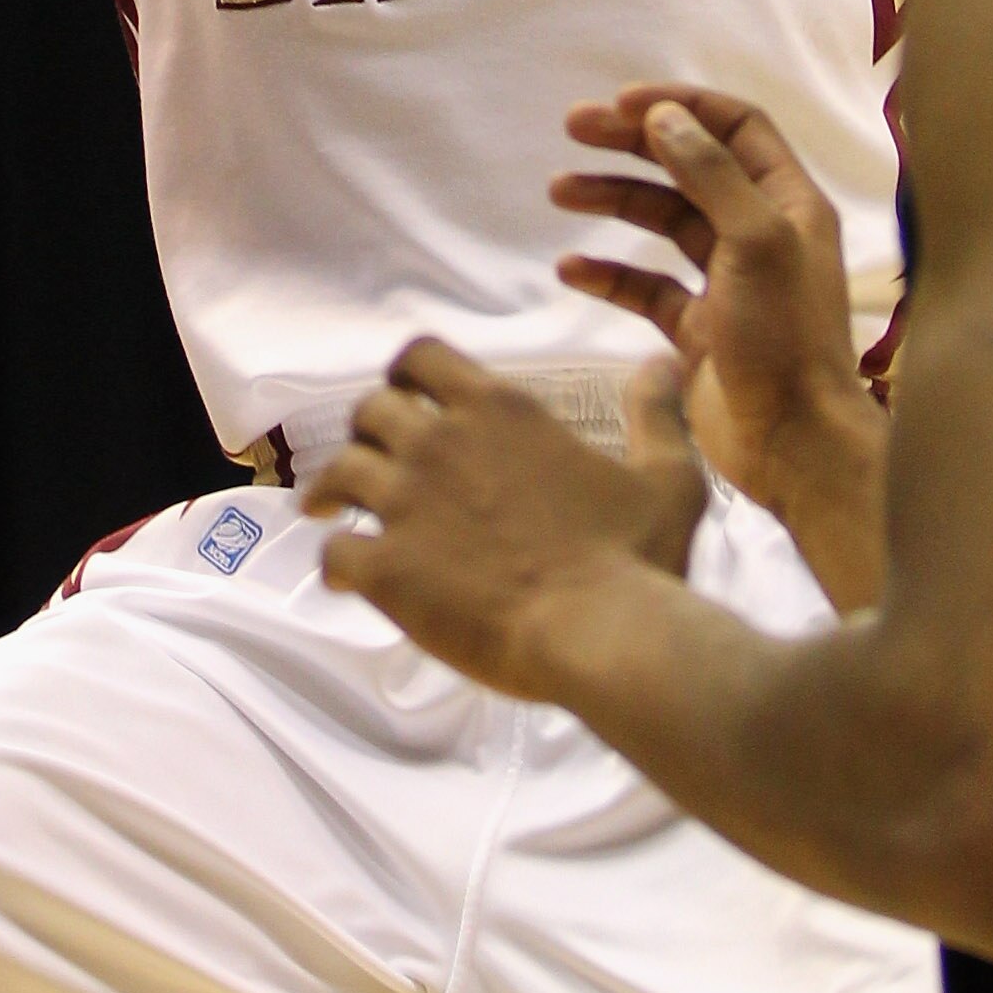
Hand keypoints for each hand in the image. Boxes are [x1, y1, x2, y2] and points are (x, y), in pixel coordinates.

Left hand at [302, 338, 705, 695]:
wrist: (604, 634)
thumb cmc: (638, 558)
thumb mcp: (666, 476)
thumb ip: (656, 414)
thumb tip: (663, 359)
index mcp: (500, 410)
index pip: (422, 357)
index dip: (405, 375)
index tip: (403, 397)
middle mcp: (441, 442)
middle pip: (370, 411)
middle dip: (367, 432)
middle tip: (373, 461)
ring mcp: (408, 503)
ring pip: (338, 472)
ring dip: (331, 488)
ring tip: (327, 509)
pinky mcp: (388, 567)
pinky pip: (335, 551)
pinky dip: (335, 561)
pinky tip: (347, 577)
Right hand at [552, 89, 887, 603]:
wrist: (795, 446)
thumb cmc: (785, 338)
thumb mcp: (756, 241)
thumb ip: (711, 174)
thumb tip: (663, 116)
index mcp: (789, 203)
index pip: (737, 126)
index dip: (682, 105)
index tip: (621, 102)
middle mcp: (760, 234)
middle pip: (691, 167)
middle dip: (633, 143)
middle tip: (573, 127)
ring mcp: (727, 283)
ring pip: (664, 222)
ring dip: (613, 199)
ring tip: (558, 190)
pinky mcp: (698, 330)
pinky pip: (646, 288)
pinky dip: (609, 273)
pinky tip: (570, 268)